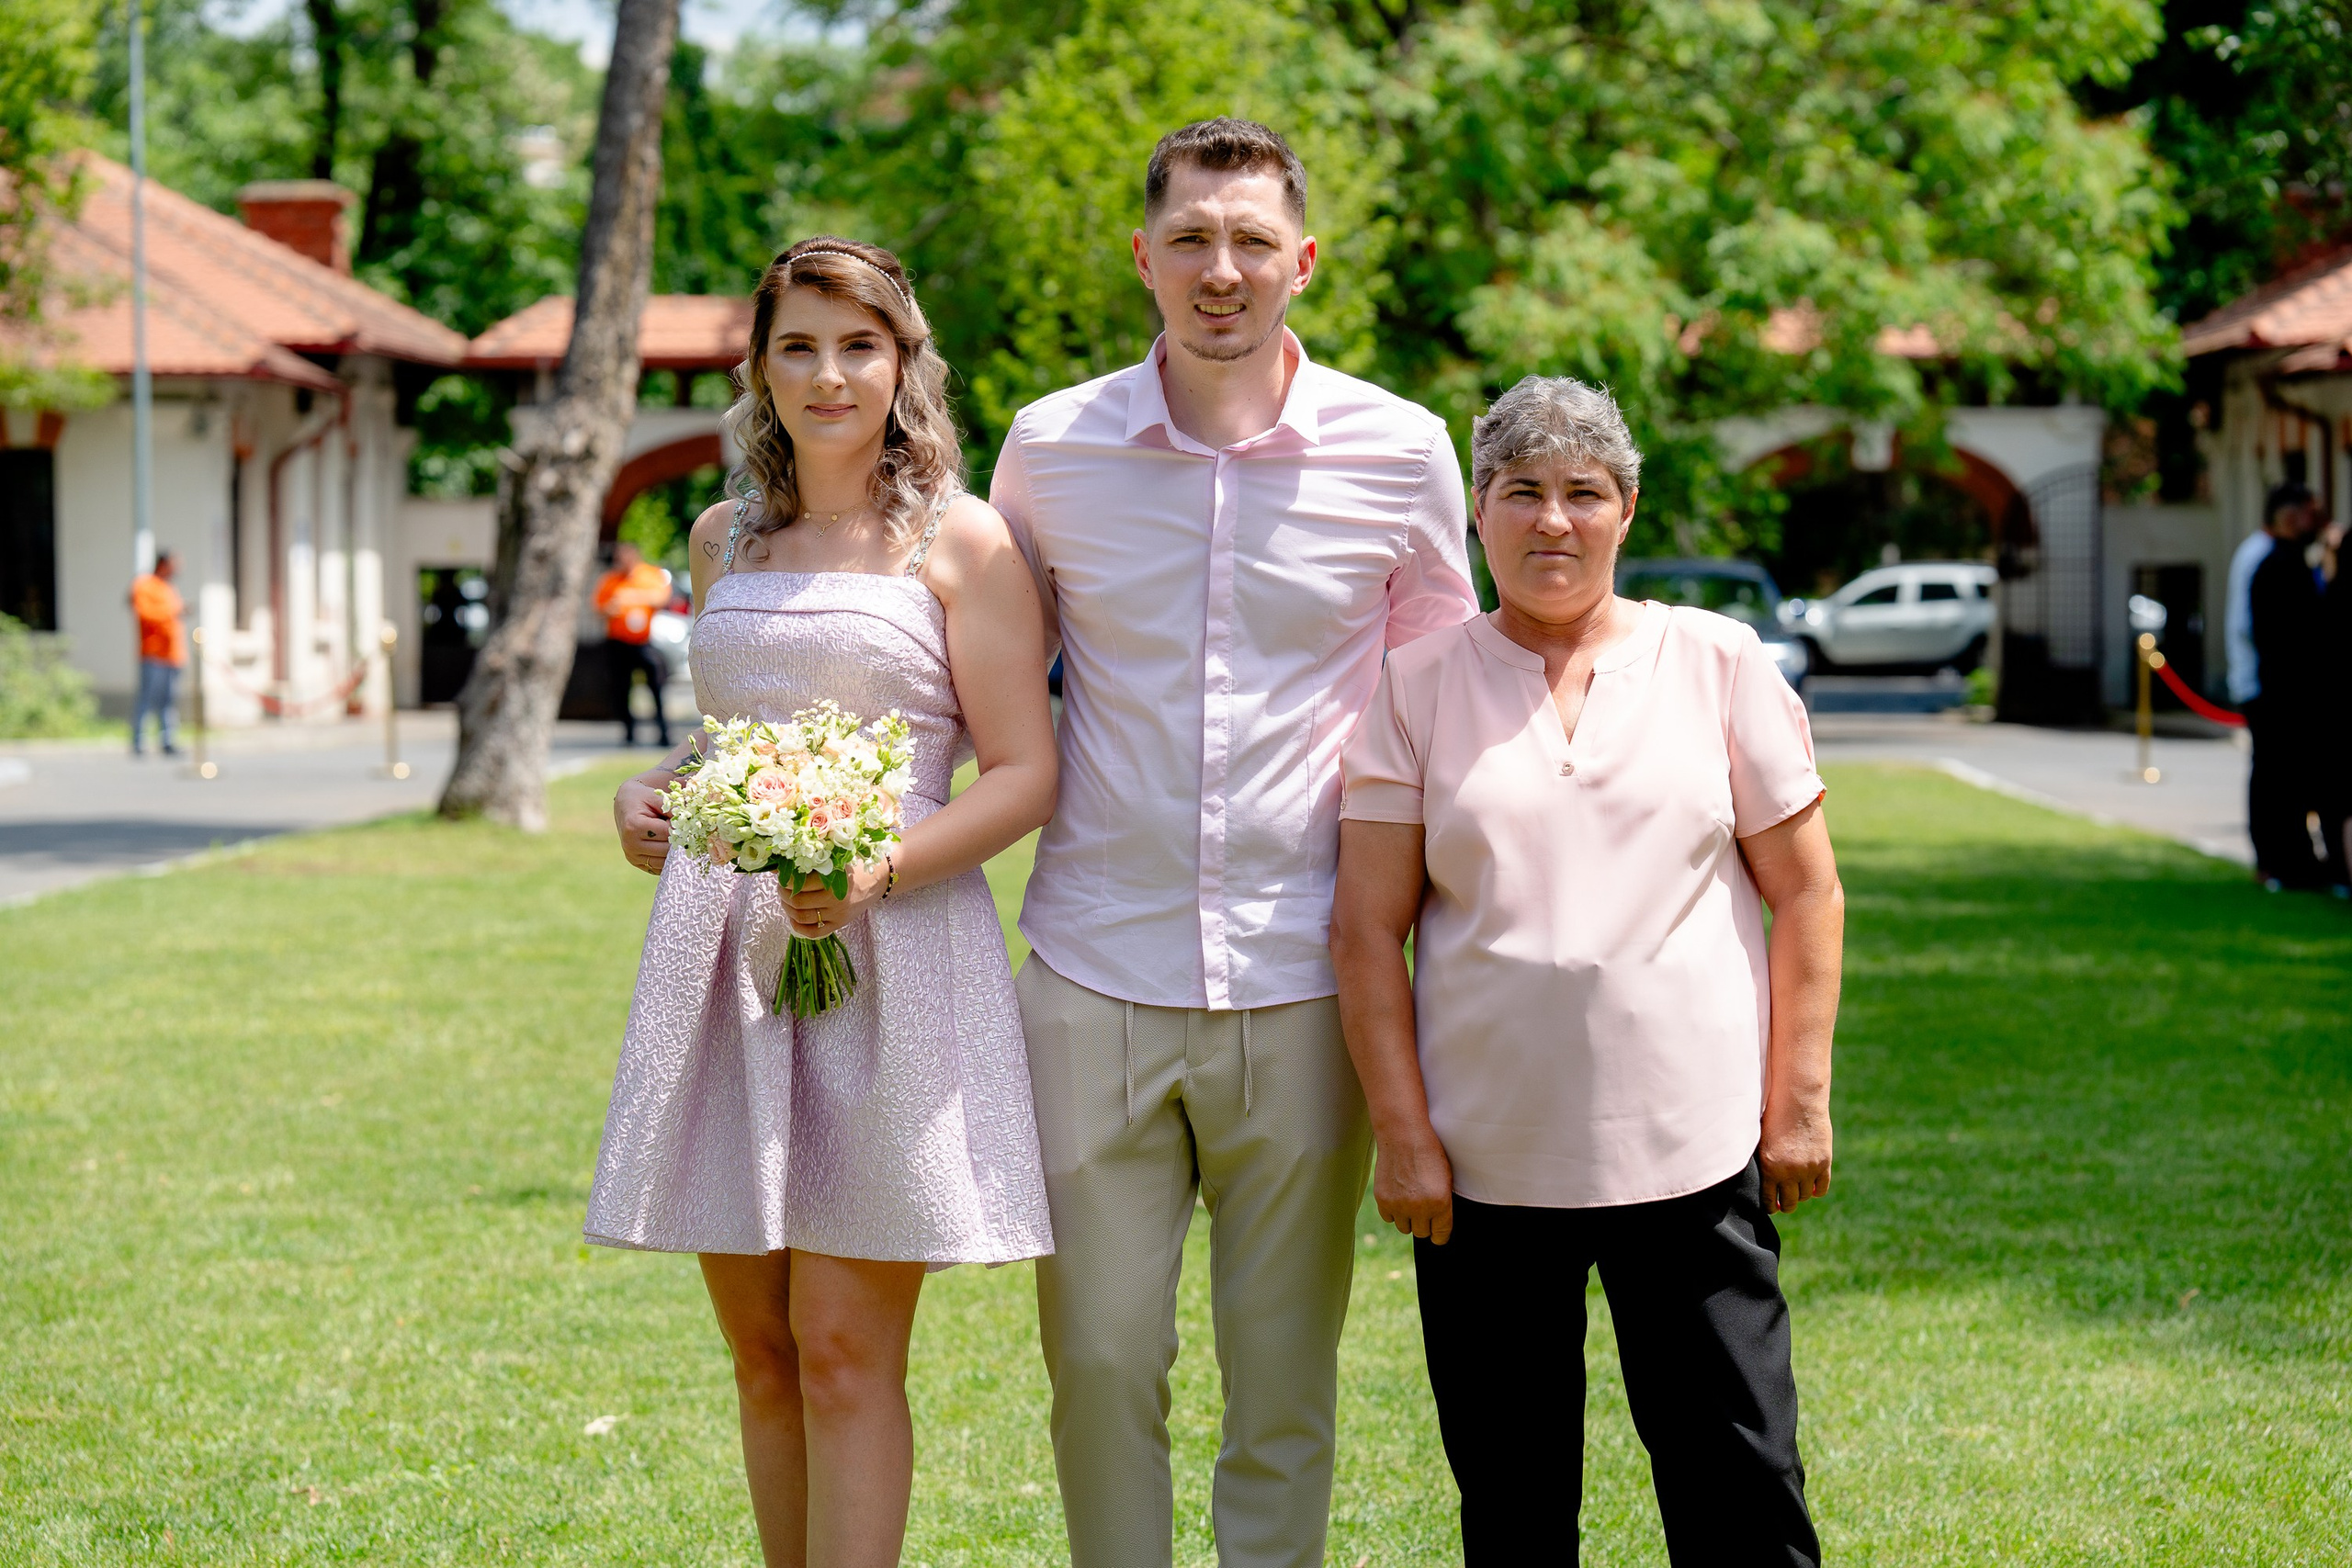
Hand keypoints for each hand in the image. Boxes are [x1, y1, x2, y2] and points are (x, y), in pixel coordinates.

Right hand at [616, 770, 674, 873]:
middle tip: (677, 828)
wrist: (625, 804)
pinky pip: (660, 867)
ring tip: (671, 836)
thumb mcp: (657, 797)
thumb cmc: (643, 799)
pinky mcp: (637, 863)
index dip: (677, 826)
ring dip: (674, 851)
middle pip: (667, 850)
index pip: (667, 833)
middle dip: (677, 839)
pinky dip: (668, 859)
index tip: (676, 818)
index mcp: (633, 827)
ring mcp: (632, 857)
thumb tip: (690, 822)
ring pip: (665, 862)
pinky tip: (667, 845)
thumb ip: (673, 808)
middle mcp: (630, 845)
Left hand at [780, 859, 888, 940]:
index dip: (784, 880)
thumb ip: (810, 863)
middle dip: (783, 894)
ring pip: (801, 917)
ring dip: (787, 909)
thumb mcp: (835, 859)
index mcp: (833, 881)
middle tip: (782, 887)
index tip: (782, 875)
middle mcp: (835, 900)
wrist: (878, 879)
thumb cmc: (854, 865)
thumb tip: (777, 867)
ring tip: (787, 900)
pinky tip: (794, 917)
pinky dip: (798, 927)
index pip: (798, 884)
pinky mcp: (839, 924)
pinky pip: (813, 932)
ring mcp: (837, 915)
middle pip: (796, 902)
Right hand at [1372, 1126, 1455, 1244]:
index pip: (1440, 1236)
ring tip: (1410, 1200)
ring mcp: (1399, 1205)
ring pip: (1404, 1228)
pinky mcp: (1383, 1200)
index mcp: (1440, 1203)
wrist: (1403, 1134)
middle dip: (1424, 1224)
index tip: (1438, 1233)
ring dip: (1407, 1218)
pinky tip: (1398, 1196)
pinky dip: (1393, 1211)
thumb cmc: (1429, 1153)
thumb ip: (1443, 1204)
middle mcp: (1420, 1208)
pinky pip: (1388, 1218)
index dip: (1440, 1235)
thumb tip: (1438, 1223)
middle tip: (1424, 1210)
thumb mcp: (1446, 1179)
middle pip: (1421, 1233)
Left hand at [1759, 1099, 1832, 1213]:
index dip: (1770, 1207)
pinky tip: (1812, 1186)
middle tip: (1785, 1204)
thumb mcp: (1761, 1140)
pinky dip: (1817, 1190)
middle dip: (1786, 1205)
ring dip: (1801, 1195)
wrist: (1798, 1101)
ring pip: (1805, 1195)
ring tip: (1798, 1191)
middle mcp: (1789, 1171)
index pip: (1769, 1199)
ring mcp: (1808, 1168)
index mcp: (1769, 1167)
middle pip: (1789, 1202)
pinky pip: (1821, 1187)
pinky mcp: (1823, 1162)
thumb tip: (1764, 1182)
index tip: (1772, 1207)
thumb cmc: (1774, 1116)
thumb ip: (1765, 1162)